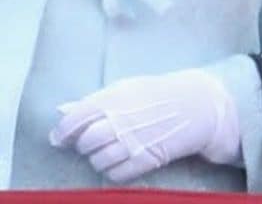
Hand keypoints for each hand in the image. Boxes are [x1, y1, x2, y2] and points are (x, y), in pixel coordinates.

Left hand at [49, 68, 239, 181]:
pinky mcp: (145, 160)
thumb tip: (62, 110)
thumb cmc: (160, 93)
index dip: (64, 131)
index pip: (75, 119)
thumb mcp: (129, 87)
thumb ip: (96, 100)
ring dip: (99, 158)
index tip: (61, 137)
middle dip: (85, 144)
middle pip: (86, 143)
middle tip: (93, 141)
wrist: (198, 104)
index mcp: (115, 99)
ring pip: (98, 162)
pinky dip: (114, 170)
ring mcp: (134, 143)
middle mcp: (121, 121)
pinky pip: (115, 175)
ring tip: (111, 149)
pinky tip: (122, 160)